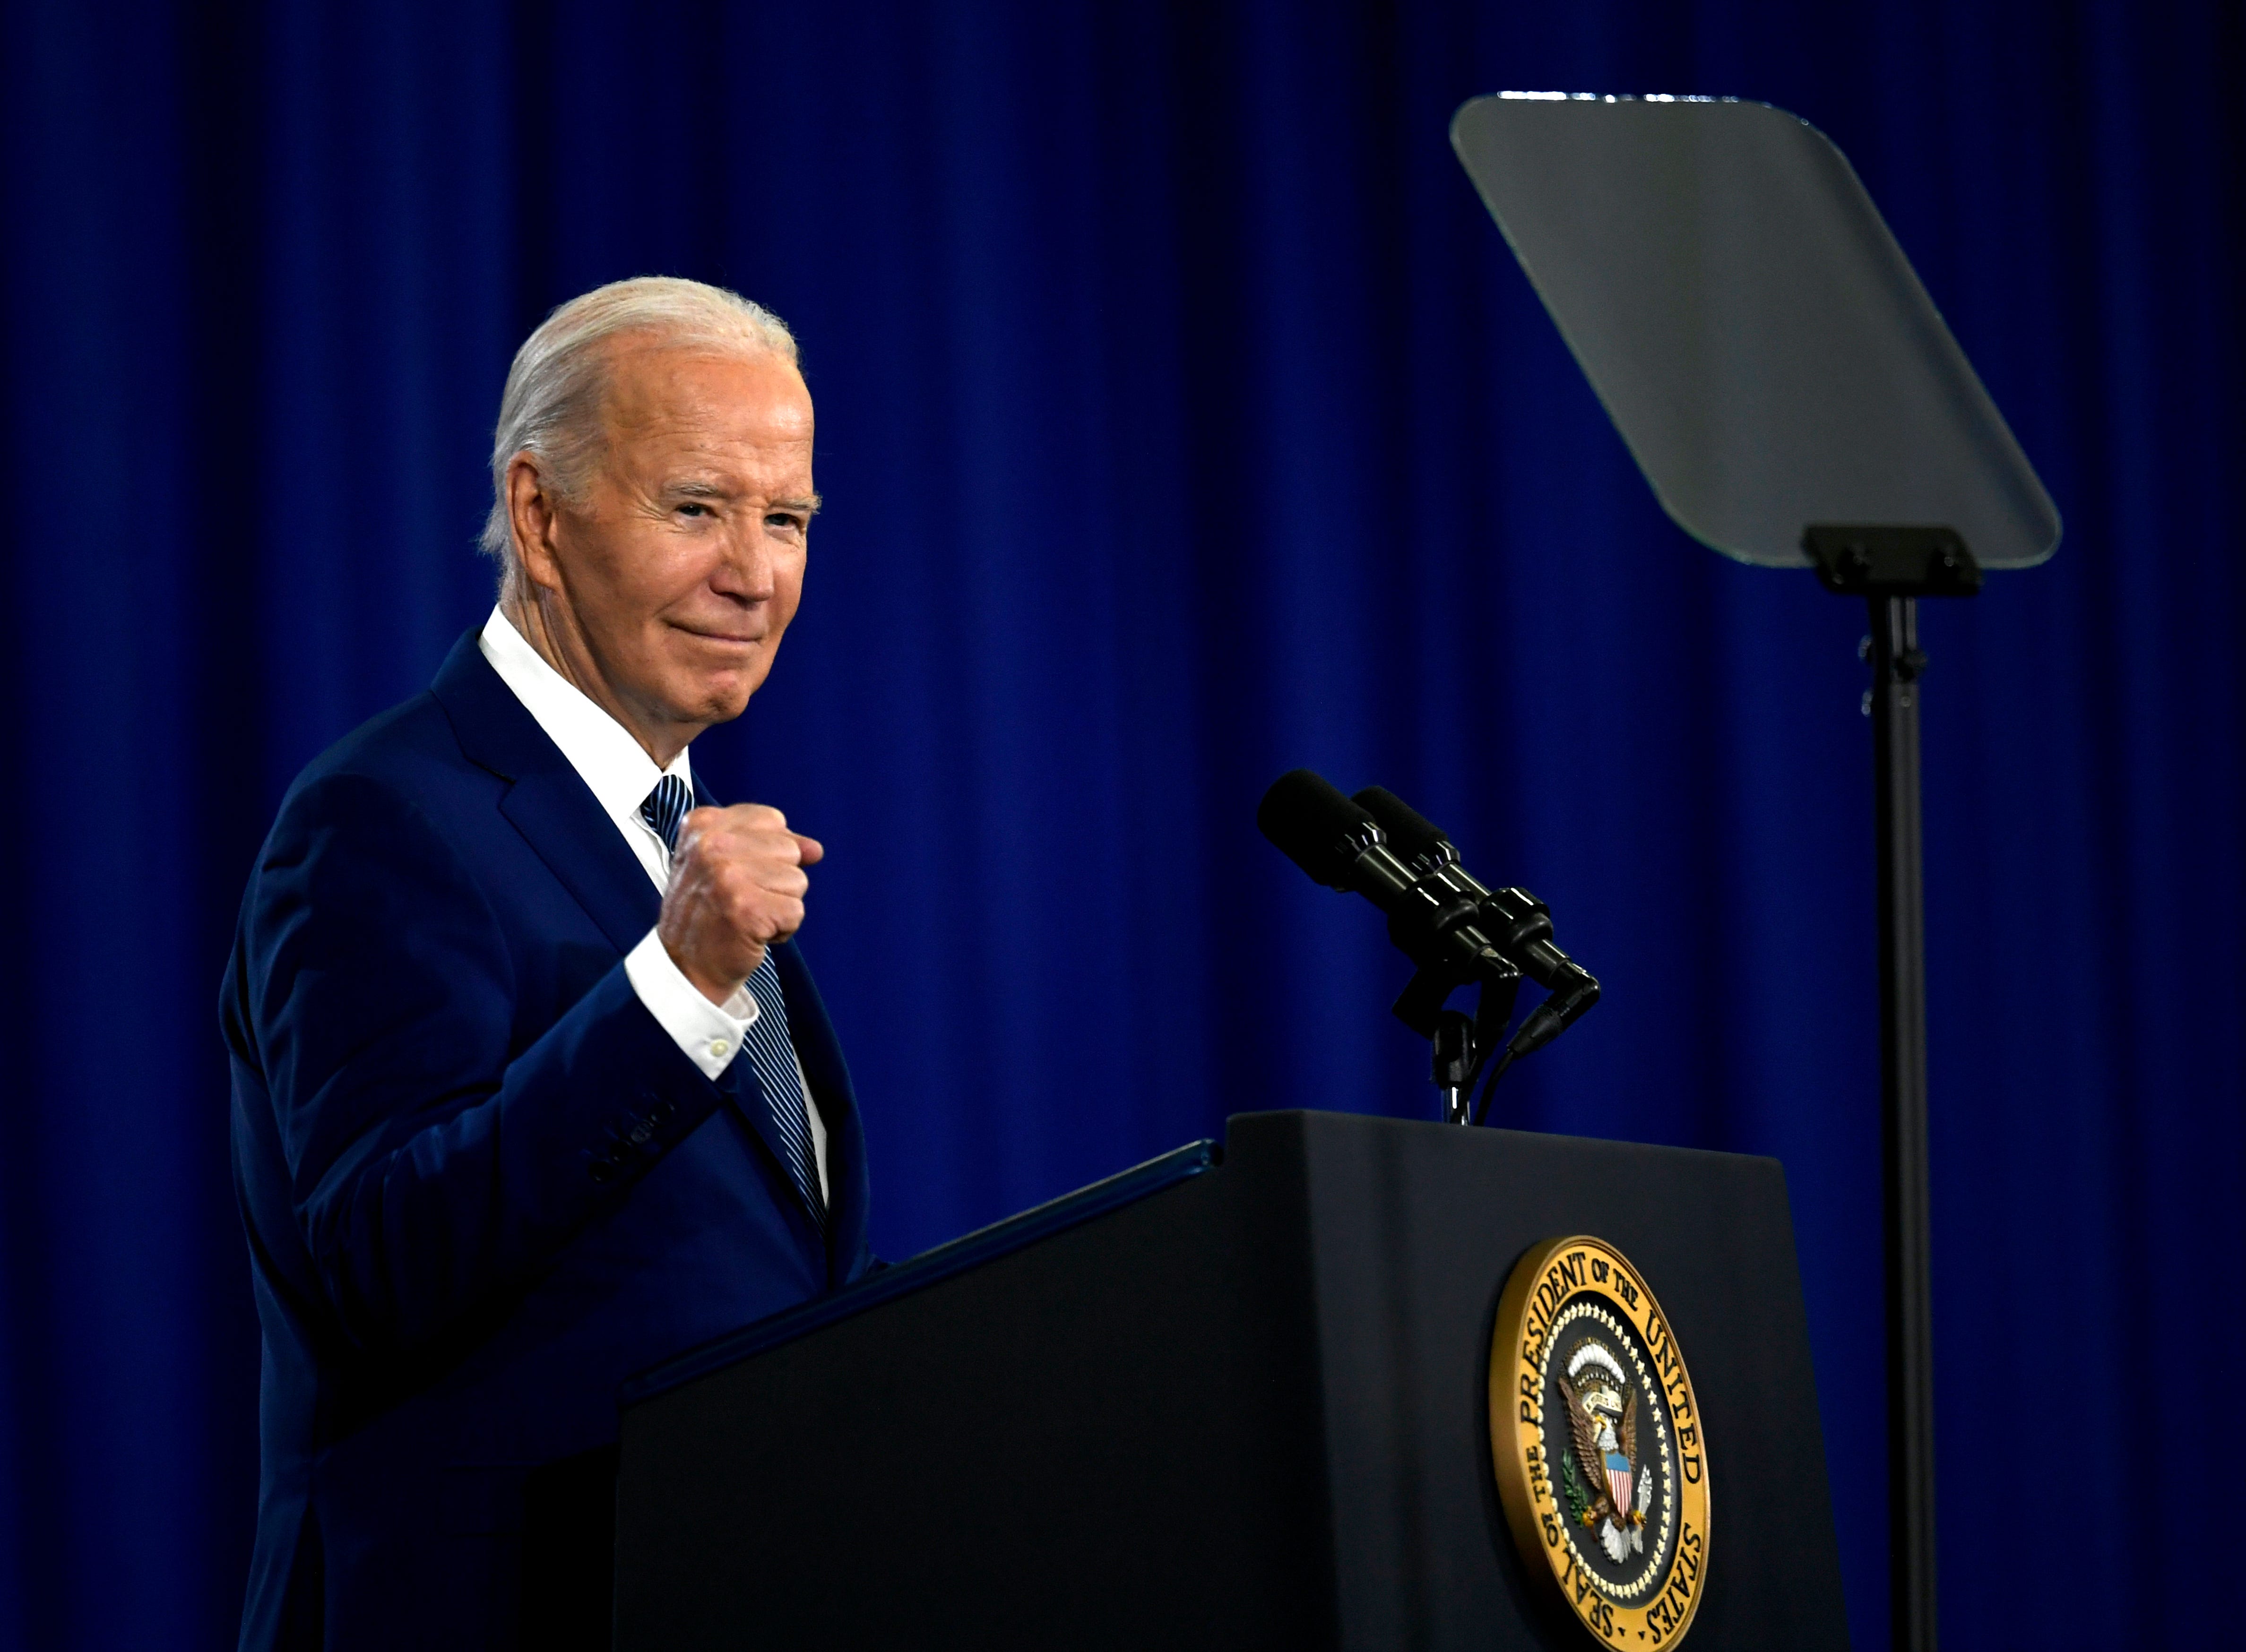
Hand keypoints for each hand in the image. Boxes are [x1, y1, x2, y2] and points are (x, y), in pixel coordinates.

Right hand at [656, 804, 824, 1003]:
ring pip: (797, 881)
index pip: (772, 820)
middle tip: (741, 901)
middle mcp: (711, 845)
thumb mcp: (726, 864)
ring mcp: (728, 876)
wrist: (684, 968)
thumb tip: (815, 849)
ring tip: (746, 917)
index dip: (769, 854)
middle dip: (776, 881)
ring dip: (780, 906)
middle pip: (789, 850)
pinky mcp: (747, 909)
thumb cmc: (709, 913)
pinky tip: (752, 934)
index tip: (739, 876)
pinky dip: (782, 930)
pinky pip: (796, 911)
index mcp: (703, 824)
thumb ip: (771, 845)